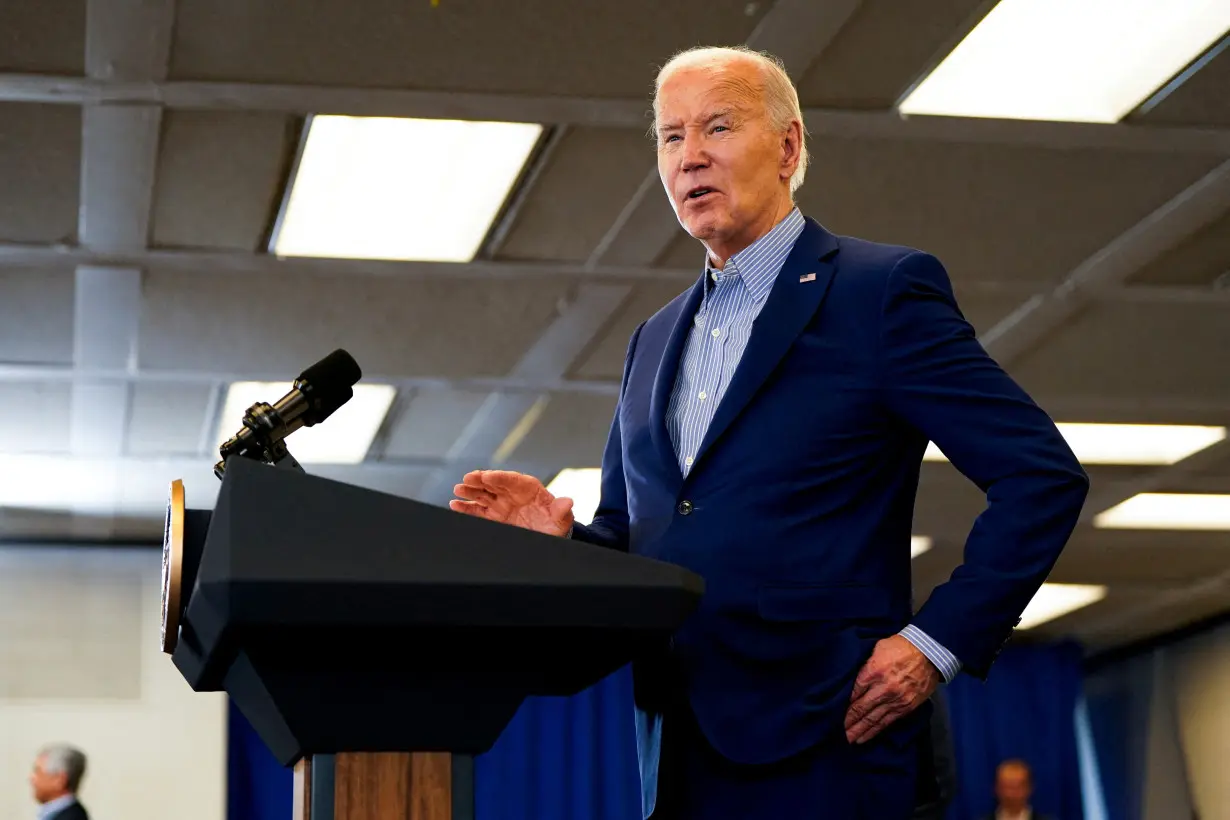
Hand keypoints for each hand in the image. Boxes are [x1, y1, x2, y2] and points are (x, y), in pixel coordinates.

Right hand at [448, 470, 573, 536]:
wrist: (548, 536)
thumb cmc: (555, 524)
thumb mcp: (561, 518)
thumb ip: (562, 510)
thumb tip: (568, 501)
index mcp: (529, 489)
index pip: (513, 479)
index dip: (500, 477)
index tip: (488, 476)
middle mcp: (512, 493)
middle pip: (494, 483)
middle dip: (480, 480)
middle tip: (467, 479)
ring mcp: (501, 504)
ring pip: (483, 494)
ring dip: (470, 491)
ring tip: (458, 490)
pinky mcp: (493, 516)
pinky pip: (477, 510)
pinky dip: (466, 507)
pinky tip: (455, 505)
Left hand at [844, 635, 939, 744]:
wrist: (929, 653)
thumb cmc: (901, 647)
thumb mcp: (877, 648)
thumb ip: (865, 665)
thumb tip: (852, 678)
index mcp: (873, 671)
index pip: (852, 693)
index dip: (842, 705)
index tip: (832, 713)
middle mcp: (883, 689)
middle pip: (860, 709)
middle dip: (847, 722)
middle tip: (834, 732)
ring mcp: (895, 700)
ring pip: (872, 720)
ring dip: (858, 731)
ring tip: (846, 740)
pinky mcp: (905, 707)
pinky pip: (886, 722)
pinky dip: (874, 732)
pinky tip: (864, 738)